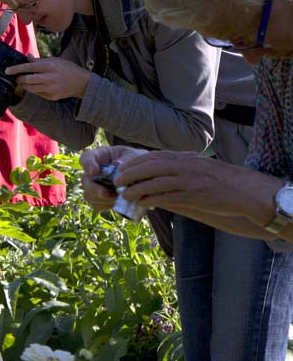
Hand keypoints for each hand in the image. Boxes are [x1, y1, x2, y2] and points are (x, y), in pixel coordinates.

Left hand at [6, 57, 90, 100]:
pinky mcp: (52, 97)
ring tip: (24, 81)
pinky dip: (34, 90)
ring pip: (30, 89)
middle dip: (19, 79)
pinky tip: (35, 86)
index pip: (29, 67)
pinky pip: (37, 94)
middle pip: (27, 80)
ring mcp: (51, 89)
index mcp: (50, 66)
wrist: (82, 83)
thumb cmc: (67, 68)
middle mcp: (50, 78)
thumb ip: (40, 60)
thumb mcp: (55, 60)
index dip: (16, 69)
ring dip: (24, 85)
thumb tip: (27, 56)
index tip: (7, 71)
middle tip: (16, 77)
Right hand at [78, 145, 142, 211]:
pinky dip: (105, 206)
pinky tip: (116, 204)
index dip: (87, 165)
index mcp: (100, 157)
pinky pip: (96, 205)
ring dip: (101, 199)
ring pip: (88, 195)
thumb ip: (126, 160)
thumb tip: (118, 167)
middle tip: (105, 194)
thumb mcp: (133, 156)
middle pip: (85, 180)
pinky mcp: (101, 198)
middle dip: (94, 189)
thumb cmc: (137, 159)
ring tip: (117, 199)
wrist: (144, 173)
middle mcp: (94, 172)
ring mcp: (96, 186)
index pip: (86, 158)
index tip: (94, 171)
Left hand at [115, 151, 282, 227]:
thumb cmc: (219, 178)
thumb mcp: (197, 164)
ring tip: (125, 195)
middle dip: (131, 174)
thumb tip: (157, 168)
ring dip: (137, 189)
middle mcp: (184, 167)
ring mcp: (189, 181)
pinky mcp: (194, 196)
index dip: (134, 162)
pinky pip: (169, 198)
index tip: (121, 168)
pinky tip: (143, 203)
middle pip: (150, 167)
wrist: (243, 189)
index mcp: (184, 158)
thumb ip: (178, 165)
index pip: (153, 156)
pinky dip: (153, 200)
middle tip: (117, 181)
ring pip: (156, 183)